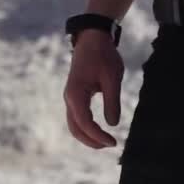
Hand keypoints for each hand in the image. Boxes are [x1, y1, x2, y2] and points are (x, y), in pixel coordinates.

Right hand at [63, 31, 123, 149]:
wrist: (92, 38)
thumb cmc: (103, 55)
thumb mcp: (112, 78)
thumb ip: (112, 101)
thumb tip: (113, 124)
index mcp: (76, 94)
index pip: (85, 123)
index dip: (98, 136)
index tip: (114, 142)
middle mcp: (69, 97)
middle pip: (75, 128)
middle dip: (91, 141)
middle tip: (111, 145)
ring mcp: (70, 96)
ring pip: (74, 124)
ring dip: (88, 136)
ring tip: (106, 141)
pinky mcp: (75, 94)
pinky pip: (77, 117)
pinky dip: (86, 127)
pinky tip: (99, 130)